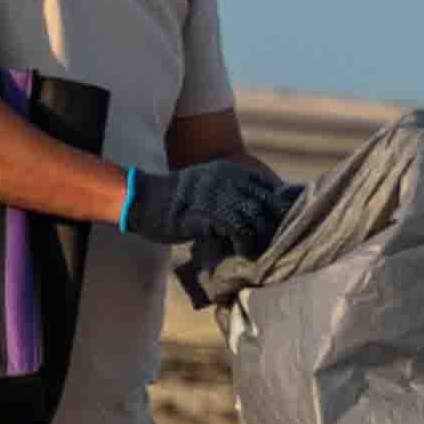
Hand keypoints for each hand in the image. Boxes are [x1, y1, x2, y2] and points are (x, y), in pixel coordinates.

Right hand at [130, 151, 297, 295]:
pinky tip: (241, 253)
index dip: (276, 207)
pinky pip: (240, 231)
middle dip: (273, 225)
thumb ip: (229, 192)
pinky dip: (245, 245)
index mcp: (231, 171)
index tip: (278, 225)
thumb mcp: (207, 185)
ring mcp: (221, 195)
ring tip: (257, 250)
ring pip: (258, 218)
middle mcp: (230, 179)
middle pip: (268, 203)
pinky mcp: (211, 214)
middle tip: (273, 244)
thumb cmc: (175, 200)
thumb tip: (254, 212)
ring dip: (261, 237)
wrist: (145, 200)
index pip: (268, 186)